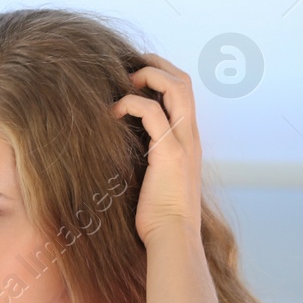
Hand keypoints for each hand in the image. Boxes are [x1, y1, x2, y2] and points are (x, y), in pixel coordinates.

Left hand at [111, 52, 202, 245]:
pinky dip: (131, 104)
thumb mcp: (153, 175)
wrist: (172, 237)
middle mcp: (189, 136)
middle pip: (184, 81)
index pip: (184, 92)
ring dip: (147, 76)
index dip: (162, 74)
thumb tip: (122, 141)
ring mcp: (183, 143)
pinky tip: (112, 113)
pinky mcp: (170, 153)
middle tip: (127, 67)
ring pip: (176, 88)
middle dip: (156, 65)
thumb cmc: (158, 213)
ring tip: (122, 83)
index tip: (134, 73)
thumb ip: (147, 154)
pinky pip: (153, 113)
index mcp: (187, 139)